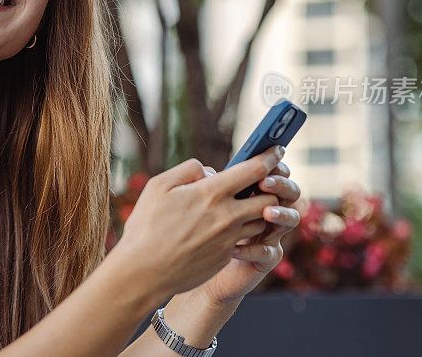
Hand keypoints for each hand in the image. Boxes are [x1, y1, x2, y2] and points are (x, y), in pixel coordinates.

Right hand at [111, 146, 283, 301]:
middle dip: (270, 188)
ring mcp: (229, 239)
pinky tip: (222, 229)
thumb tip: (210, 171)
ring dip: (256, 211)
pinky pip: (244, 239)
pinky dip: (240, 230)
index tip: (277, 150)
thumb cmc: (146, 227)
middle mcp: (227, 216)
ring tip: (239, 206)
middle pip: (269, 198)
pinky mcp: (226, 257)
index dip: (270, 157)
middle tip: (261, 183)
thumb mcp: (159, 186)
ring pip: (260, 221)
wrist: (144, 272)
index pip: (254, 170)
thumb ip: (188, 170)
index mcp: (211, 193)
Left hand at [189, 159, 300, 305]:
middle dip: (282, 184)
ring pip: (291, 220)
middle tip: (265, 182)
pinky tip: (235, 248)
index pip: (272, 172)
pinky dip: (254, 249)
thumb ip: (205, 183)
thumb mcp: (197, 201)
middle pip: (290, 192)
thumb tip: (208, 172)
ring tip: (266, 212)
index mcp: (253, 193)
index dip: (273, 163)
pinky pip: (269, 253)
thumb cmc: (195, 228)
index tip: (269, 155)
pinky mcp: (263, 260)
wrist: (193, 265)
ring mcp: (268, 236)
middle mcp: (266, 211)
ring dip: (281, 214)